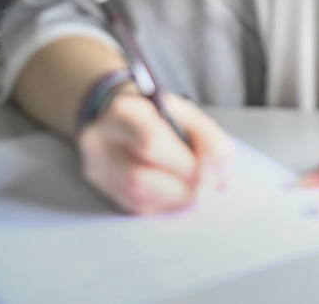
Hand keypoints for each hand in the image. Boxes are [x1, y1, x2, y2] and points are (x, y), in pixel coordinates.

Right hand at [76, 90, 233, 214]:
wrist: (124, 118)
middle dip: (180, 187)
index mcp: (125, 111)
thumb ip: (210, 142)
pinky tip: (180, 195)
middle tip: (207, 188)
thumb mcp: (189, 115)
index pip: (151, 143)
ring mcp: (98, 170)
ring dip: (175, 200)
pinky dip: (166, 205)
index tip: (211, 174)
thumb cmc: (161, 116)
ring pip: (136, 198)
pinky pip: (137, 208)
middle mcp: (101, 142)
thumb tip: (220, 180)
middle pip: (138, 178)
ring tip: (197, 191)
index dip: (185, 165)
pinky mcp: (105, 190)